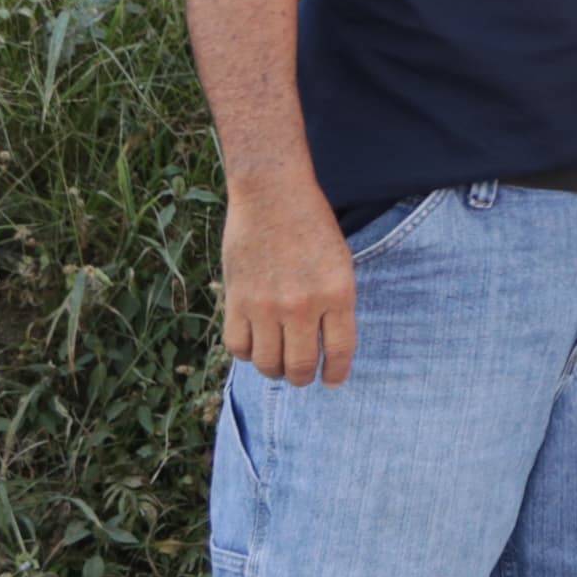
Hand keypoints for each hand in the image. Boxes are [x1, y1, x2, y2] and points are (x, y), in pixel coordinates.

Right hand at [223, 178, 357, 386]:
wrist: (273, 195)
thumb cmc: (312, 226)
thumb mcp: (340, 264)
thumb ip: (335, 305)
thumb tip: (327, 347)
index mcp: (337, 294)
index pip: (339, 351)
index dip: (335, 373)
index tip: (332, 381)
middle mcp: (303, 305)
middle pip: (300, 365)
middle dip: (302, 377)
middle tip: (301, 375)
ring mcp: (267, 305)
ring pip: (267, 363)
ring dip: (274, 369)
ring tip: (277, 363)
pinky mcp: (237, 300)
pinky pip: (238, 347)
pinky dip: (246, 353)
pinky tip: (254, 343)